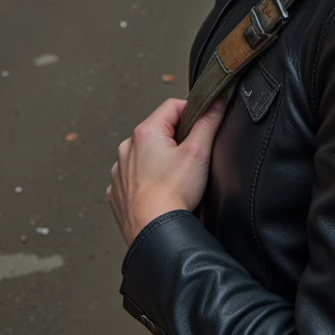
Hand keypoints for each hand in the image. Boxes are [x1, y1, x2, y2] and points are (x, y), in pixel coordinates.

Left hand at [107, 94, 227, 245]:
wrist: (153, 231)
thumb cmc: (173, 194)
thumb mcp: (198, 152)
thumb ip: (208, 122)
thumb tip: (216, 102)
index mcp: (145, 132)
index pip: (173, 107)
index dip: (193, 113)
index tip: (203, 128)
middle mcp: (127, 148)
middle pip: (159, 132)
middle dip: (176, 141)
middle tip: (192, 159)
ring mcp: (120, 171)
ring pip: (145, 156)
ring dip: (159, 161)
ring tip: (175, 180)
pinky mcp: (118, 191)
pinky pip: (134, 178)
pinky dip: (147, 181)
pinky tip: (160, 192)